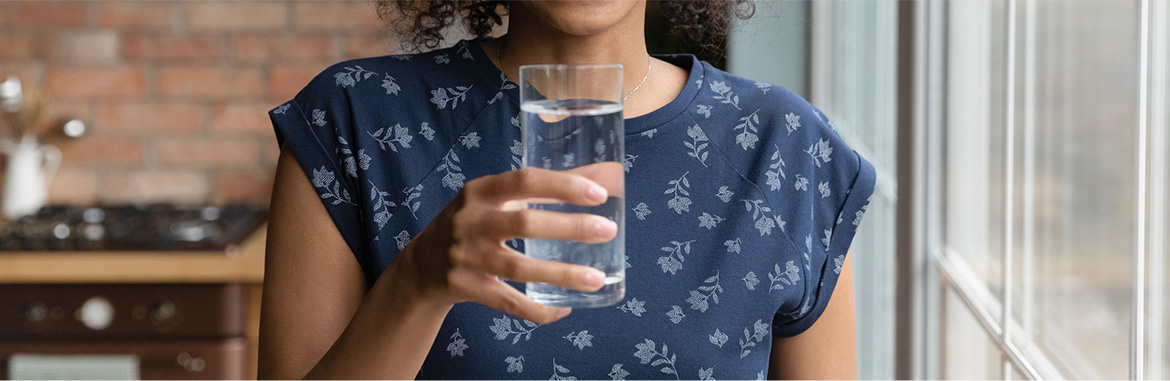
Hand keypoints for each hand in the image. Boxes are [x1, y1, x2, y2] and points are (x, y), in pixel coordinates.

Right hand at [389, 166, 619, 323]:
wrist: (421, 266)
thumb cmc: (473, 223)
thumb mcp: (496, 199)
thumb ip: (546, 189)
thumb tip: (606, 175)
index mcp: (480, 191)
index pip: (524, 181)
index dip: (562, 186)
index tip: (599, 193)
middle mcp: (470, 221)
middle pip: (524, 224)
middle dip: (570, 227)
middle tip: (607, 231)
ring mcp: (466, 257)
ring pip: (519, 268)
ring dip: (562, 274)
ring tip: (597, 279)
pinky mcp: (466, 288)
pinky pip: (508, 302)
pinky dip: (538, 309)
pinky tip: (565, 307)